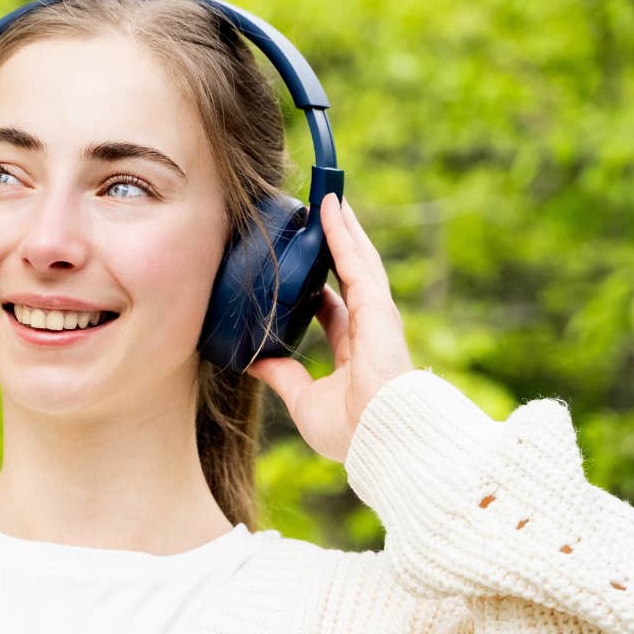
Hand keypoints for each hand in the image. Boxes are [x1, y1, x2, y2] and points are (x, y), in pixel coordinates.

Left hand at [245, 193, 416, 462]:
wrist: (381, 437)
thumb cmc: (350, 430)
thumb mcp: (302, 398)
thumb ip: (281, 376)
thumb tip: (252, 363)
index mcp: (354, 353)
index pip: (335, 309)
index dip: (320, 286)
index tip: (303, 267)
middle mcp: (368, 329)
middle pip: (349, 274)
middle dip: (335, 245)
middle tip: (319, 216)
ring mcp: (375, 314)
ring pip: (356, 258)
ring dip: (341, 227)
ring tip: (327, 196)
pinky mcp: (377, 305)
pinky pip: (355, 260)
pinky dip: (341, 232)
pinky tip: (330, 206)